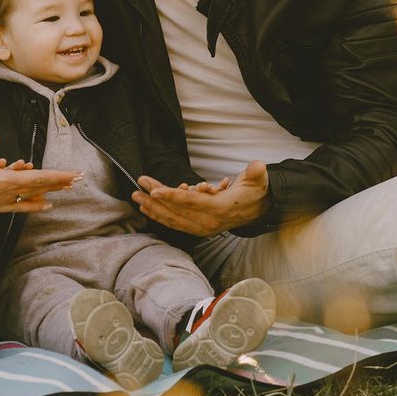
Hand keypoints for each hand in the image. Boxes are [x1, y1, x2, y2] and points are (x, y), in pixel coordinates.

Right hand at [0, 130, 77, 212]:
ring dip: (42, 193)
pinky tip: (33, 198)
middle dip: (56, 185)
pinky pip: (12, 205)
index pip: (36, 179)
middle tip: (75, 181)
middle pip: (36, 190)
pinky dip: (25, 201)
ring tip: (57, 189)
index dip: (57, 177)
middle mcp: (0, 195)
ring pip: (25, 198)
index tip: (74, 176)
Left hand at [133, 160, 269, 234]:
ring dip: (153, 209)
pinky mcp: (198, 228)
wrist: (258, 211)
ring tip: (137, 198)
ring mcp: (202, 228)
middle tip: (137, 189)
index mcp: (221, 209)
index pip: (192, 203)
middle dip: (155, 201)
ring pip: (173, 219)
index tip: (154, 191)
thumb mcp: (259, 180)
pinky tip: (147, 208)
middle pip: (177, 211)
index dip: (172, 196)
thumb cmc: (255, 192)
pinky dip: (161, 216)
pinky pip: (176, 223)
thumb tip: (257, 166)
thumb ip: (257, 173)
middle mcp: (209, 222)